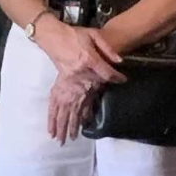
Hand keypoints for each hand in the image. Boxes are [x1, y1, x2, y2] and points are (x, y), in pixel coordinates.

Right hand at [36, 15, 122, 142]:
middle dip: (76, 123)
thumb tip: (120, 61)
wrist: (54, 35)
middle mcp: (76, 78)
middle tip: (75, 138)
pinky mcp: (58, 85)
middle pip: (78, 105)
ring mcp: (66, 84)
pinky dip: (53, 117)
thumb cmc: (74, 36)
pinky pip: (55, 104)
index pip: (106, 75)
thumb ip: (107, 48)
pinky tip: (53, 128)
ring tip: (64, 140)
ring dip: (64, 125)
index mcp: (87, 63)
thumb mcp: (93, 35)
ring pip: (65, 109)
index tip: (122, 81)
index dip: (115, 78)